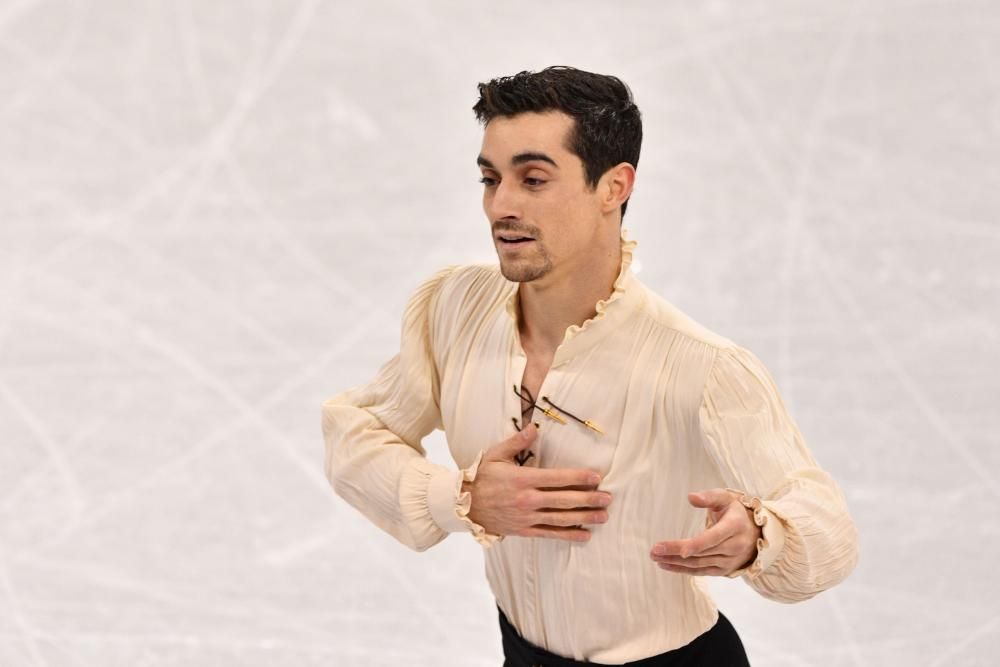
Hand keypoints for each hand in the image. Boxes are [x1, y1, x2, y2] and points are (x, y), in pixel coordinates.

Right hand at [461, 424, 611, 541]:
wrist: (463, 505)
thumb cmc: (481, 477)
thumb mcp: (496, 454)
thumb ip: (517, 441)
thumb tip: (535, 427)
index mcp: (523, 479)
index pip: (557, 478)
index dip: (579, 478)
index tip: (596, 477)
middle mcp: (527, 500)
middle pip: (564, 500)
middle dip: (589, 499)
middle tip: (608, 498)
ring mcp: (527, 517)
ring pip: (561, 518)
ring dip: (584, 517)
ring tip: (603, 516)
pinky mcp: (524, 531)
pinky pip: (550, 534)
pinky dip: (568, 535)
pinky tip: (584, 534)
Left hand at [649, 489, 760, 575]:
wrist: (755, 533)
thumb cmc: (734, 512)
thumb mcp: (725, 498)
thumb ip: (708, 497)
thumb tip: (691, 497)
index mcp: (735, 526)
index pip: (714, 538)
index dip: (697, 545)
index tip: (680, 549)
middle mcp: (735, 546)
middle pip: (702, 553)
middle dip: (676, 552)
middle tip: (654, 550)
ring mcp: (730, 561)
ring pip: (699, 564)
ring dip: (675, 562)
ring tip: (655, 557)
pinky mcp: (724, 571)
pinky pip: (700, 571)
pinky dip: (682, 570)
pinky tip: (665, 565)